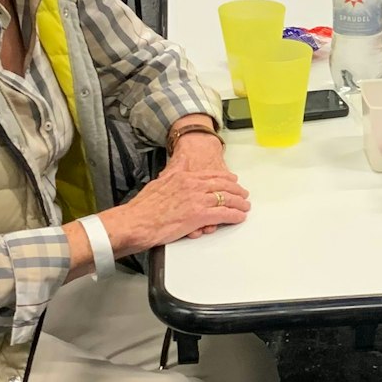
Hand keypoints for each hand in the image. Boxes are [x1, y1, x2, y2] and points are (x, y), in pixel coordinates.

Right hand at [105, 166, 249, 252]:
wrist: (137, 222)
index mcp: (184, 177)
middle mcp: (193, 186)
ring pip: (226, 199)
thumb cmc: (144, 207)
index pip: (212, 175)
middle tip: (244, 195)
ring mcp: (197, 200)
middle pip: (223, 186)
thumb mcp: (160, 180)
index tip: (233, 180)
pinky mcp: (199, 216)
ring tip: (245, 207)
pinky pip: (223, 214)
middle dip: (236, 191)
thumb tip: (182, 160)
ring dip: (239, 204)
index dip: (226, 178)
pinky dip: (234, 216)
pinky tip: (239, 217)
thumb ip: (175, 170)